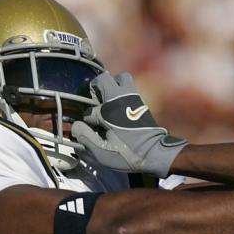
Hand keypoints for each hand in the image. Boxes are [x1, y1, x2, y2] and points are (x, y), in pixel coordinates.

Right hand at [71, 71, 187, 176]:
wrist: (157, 154)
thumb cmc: (129, 154)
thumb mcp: (102, 152)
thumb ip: (85, 137)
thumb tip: (76, 126)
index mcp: (110, 109)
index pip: (90, 109)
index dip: (87, 119)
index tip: (90, 128)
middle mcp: (123, 98)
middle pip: (105, 79)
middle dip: (97, 89)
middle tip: (96, 105)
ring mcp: (134, 98)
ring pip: (121, 80)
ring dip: (113, 88)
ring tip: (108, 105)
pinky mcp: (142, 103)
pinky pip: (130, 90)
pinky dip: (123, 95)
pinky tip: (120, 112)